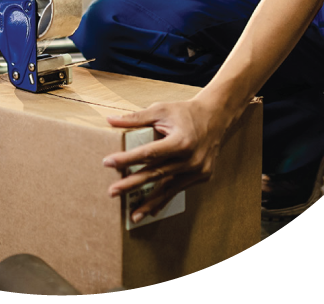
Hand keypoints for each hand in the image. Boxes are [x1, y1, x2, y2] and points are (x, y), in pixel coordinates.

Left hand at [102, 96, 232, 223]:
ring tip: (132, 215)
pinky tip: (152, 210)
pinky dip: (165, 199)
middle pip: (156, 174)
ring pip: (168, 188)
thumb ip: (135, 118)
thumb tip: (110, 120)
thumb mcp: (160, 109)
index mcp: (181, 141)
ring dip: (149, 202)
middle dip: (132, 184)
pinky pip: (179, 189)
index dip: (128, 159)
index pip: (149, 153)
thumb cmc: (184, 112)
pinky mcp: (202, 176)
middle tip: (112, 191)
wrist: (215, 117)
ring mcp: (198, 170)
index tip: (108, 162)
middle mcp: (191, 159)